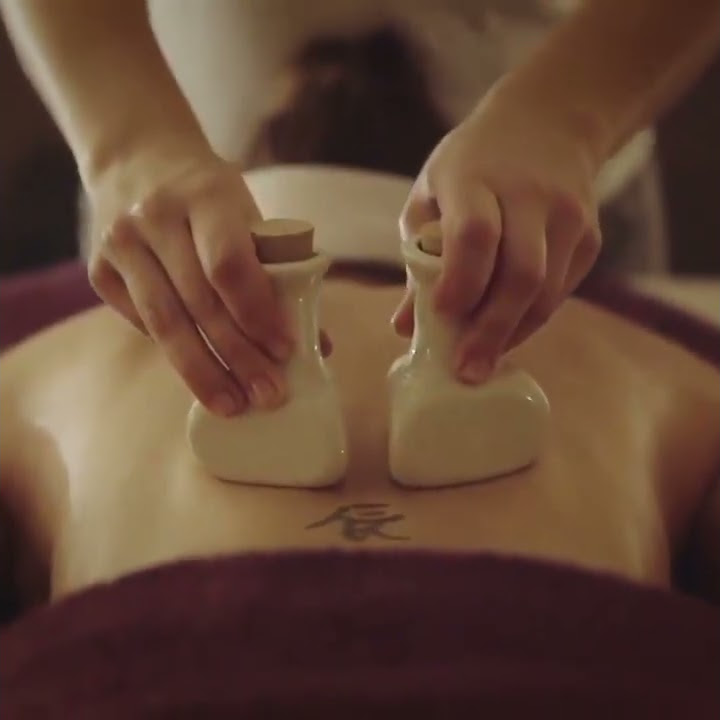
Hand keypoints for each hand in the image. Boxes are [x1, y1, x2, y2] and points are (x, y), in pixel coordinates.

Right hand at [87, 136, 296, 416]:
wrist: (137, 157)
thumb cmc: (209, 195)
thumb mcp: (248, 214)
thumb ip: (278, 271)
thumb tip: (316, 344)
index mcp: (205, 196)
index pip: (229, 266)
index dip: (258, 314)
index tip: (284, 352)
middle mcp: (155, 217)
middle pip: (199, 303)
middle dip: (237, 358)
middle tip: (267, 396)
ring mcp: (119, 243)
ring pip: (164, 322)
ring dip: (202, 372)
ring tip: (233, 405)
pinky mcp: (98, 268)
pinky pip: (141, 322)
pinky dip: (173, 350)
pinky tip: (199, 372)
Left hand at [394, 84, 601, 382]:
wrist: (549, 122)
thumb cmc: (472, 164)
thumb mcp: (433, 194)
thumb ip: (418, 258)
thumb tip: (404, 328)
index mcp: (476, 177)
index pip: (475, 234)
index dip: (460, 281)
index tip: (442, 316)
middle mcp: (529, 195)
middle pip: (520, 273)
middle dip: (491, 329)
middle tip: (466, 370)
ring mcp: (568, 216)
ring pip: (546, 290)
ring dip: (513, 333)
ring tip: (483, 363)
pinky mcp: (590, 236)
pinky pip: (561, 291)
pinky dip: (531, 319)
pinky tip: (506, 334)